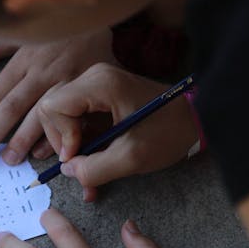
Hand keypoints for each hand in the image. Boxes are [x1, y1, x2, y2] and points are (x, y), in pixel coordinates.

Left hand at [0, 28, 116, 165]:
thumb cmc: (57, 27)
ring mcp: (67, 80)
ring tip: (9, 160)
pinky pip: (75, 115)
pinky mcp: (90, 87)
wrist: (99, 13)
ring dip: (24, 138)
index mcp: (23, 60)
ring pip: (41, 113)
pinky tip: (44, 151)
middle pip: (12, 107)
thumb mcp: (24, 32)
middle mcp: (42, 72)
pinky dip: (61, 133)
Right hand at [38, 64, 197, 200]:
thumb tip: (67, 171)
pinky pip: (75, 117)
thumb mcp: (132, 158)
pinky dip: (80, 142)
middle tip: (81, 162)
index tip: (78, 155)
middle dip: (61, 141)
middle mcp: (93, 77)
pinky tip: (91, 163)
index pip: (53, 107)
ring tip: (86, 170)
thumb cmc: (169, 132)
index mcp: (100, 84)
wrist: (196, 118)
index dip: (60, 136)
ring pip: (60, 115)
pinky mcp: (99, 94)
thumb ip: (94, 169)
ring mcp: (95, 84)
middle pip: (51, 109)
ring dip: (70, 146)